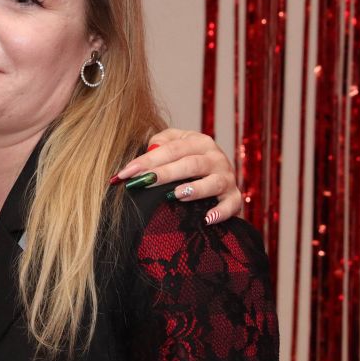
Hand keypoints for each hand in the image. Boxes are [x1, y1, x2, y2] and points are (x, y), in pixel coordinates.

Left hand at [112, 129, 242, 223]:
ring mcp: (227, 178)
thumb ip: (160, 142)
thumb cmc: (189, 156)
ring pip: (212, 182)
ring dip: (194, 189)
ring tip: (175, 195)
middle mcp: (216, 158)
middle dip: (165, 173)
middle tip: (143, 182)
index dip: (148, 160)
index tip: (125, 173)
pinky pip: (231, 205)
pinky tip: (206, 219)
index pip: (171, 149)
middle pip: (190, 164)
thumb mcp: (175, 142)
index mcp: (199, 142)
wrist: (220, 170)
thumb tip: (148, 151)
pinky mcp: (234, 197)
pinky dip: (220, 212)